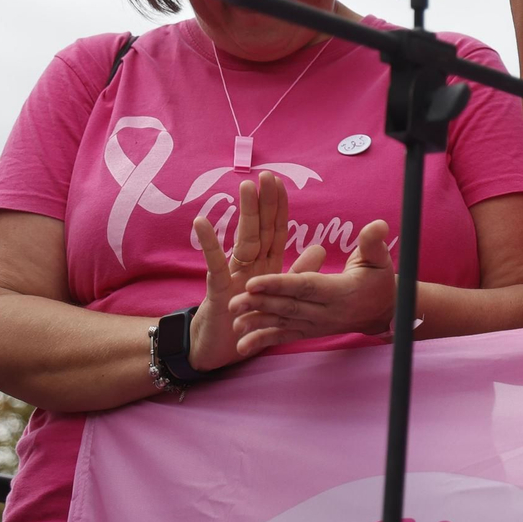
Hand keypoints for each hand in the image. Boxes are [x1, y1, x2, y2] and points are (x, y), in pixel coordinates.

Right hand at [189, 171, 288, 371]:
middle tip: (266, 174)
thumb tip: (321, 248)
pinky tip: (201, 221)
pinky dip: (209, 242)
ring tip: (245, 187)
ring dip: (245, 213)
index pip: (275, 230)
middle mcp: (249, 264)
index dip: (279, 207)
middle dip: (264, 201)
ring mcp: (233, 273)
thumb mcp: (279, 295)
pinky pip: (214, 263)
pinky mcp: (218, 288)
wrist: (219, 347)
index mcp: (265, 264)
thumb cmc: (247, 318)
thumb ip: (298, 273)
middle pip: (259, 228)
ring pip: (242, 239)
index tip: (280, 182)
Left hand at [228, 219, 396, 355]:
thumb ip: (374, 243)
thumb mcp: (380, 260)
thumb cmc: (380, 281)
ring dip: (257, 323)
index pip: (305, 287)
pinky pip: (286, 337)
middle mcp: (326, 312)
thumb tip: (378, 225)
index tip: (253, 283)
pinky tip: (242, 345)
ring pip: (283, 323)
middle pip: (288, 307)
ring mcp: (317, 325)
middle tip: (232, 301)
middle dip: (259, 304)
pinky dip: (264, 341)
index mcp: (339, 291)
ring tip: (234, 322)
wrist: (384, 313)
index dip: (278, 285)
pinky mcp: (310, 332)